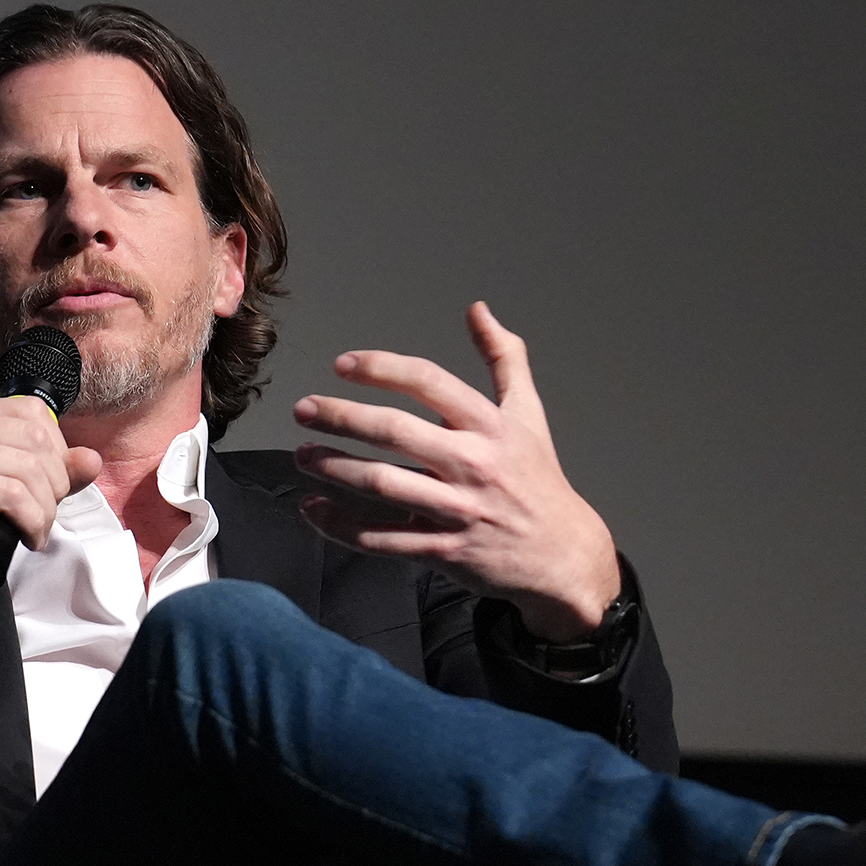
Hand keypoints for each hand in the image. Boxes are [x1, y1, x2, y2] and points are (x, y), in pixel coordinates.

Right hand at [0, 397, 102, 671]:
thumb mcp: (2, 497)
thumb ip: (47, 474)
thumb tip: (91, 460)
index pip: (34, 413)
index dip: (56, 454)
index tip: (46, 490)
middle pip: (37, 439)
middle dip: (54, 485)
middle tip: (39, 518)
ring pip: (29, 469)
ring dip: (44, 510)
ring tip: (31, 532)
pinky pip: (12, 495)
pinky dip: (30, 522)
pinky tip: (23, 539)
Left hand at [293, 301, 619, 643]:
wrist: (563, 556)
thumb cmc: (538, 480)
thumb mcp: (529, 414)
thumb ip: (504, 358)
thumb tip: (479, 310)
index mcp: (490, 426)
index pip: (428, 382)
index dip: (381, 368)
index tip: (343, 365)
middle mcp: (474, 464)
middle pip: (395, 431)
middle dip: (341, 416)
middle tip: (303, 409)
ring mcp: (458, 509)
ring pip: (382, 484)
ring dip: (334, 466)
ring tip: (302, 455)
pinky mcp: (445, 551)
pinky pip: (382, 538)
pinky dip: (341, 525)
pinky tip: (313, 509)